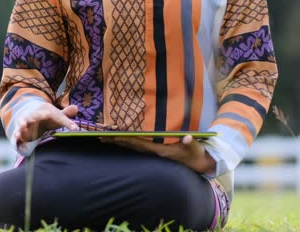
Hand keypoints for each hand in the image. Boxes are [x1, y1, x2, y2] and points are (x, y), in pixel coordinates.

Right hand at [13, 103, 78, 144]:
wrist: (28, 112)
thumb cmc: (47, 117)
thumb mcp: (56, 115)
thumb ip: (66, 114)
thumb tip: (76, 108)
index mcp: (47, 111)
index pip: (58, 116)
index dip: (67, 122)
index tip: (75, 128)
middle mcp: (36, 114)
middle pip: (38, 115)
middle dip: (39, 115)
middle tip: (44, 115)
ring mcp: (26, 120)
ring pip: (25, 121)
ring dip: (23, 124)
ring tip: (23, 126)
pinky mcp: (20, 128)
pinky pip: (18, 130)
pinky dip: (17, 133)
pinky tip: (17, 137)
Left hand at [100, 134, 216, 174]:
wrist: (199, 164)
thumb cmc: (196, 154)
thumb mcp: (196, 148)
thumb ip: (191, 142)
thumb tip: (187, 137)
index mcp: (160, 151)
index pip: (140, 144)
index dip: (127, 139)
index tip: (114, 135)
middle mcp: (153, 152)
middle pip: (131, 146)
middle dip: (116, 141)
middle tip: (100, 136)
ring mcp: (153, 153)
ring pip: (132, 147)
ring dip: (118, 143)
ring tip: (103, 138)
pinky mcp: (154, 152)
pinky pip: (137, 147)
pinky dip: (127, 143)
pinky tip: (118, 140)